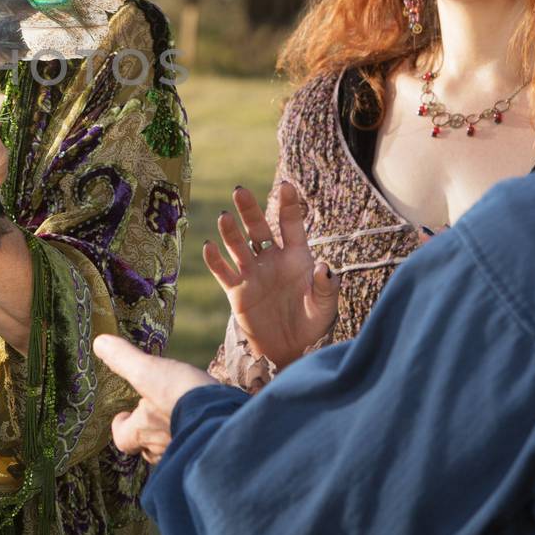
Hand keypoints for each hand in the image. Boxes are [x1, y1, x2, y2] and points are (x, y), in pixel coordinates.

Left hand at [93, 335, 217, 465]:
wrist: (229, 419)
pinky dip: (197, 438)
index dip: (121, 427)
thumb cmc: (183, 396)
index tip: (124, 415)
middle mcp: (161, 448)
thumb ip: (124, 358)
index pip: (122, 439)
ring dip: (172, 437)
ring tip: (180, 419)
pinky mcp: (210, 450)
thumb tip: (98, 342)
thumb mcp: (149, 372)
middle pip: (147, 448)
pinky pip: (196, 448)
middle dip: (148, 434)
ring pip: (171, 449)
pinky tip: (205, 425)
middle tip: (154, 416)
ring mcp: (187, 452)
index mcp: (143, 431)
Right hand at [204, 181, 335, 369]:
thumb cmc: (311, 322)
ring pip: (238, 246)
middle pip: (258, 228)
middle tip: (239, 191)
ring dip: (230, 232)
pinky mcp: (237, 291)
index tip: (286, 186)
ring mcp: (252, 273)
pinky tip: (209, 246)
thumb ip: (325, 286)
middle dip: (249, 210)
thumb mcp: (324, 305)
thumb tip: (324, 267)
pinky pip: (223, 272)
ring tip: (224, 217)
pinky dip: (215, 260)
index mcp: (295, 256)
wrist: (290, 348)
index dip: (288, 205)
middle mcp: (271, 259)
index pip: (291, 224)